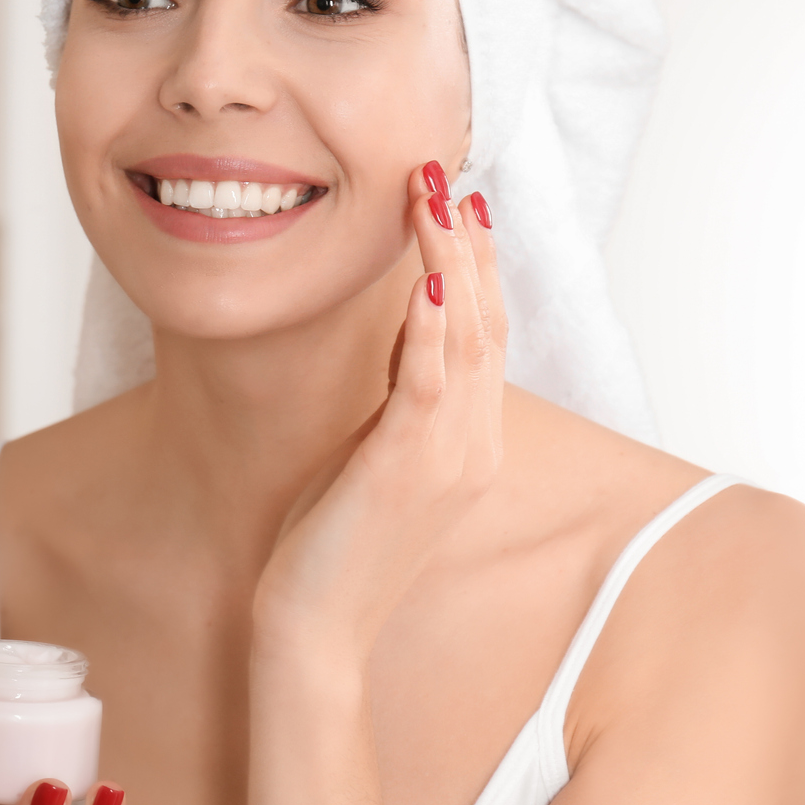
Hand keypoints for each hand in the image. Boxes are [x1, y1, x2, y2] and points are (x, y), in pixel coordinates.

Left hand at [251, 162, 505, 662]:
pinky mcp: (407, 469)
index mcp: (471, 443)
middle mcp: (474, 445)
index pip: (485, 334)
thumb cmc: (333, 545)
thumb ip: (396, 403)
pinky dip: (431, 330)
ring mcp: (449, 458)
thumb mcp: (373, 458)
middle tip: (447, 176)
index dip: (477, 266)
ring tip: (434, 199)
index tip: (462, 206)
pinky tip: (427, 283)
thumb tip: (398, 336)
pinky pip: (428, 386)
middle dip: (467, 245)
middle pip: (486, 323)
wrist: (318, 627)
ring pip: (466, 339)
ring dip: (450, 263)